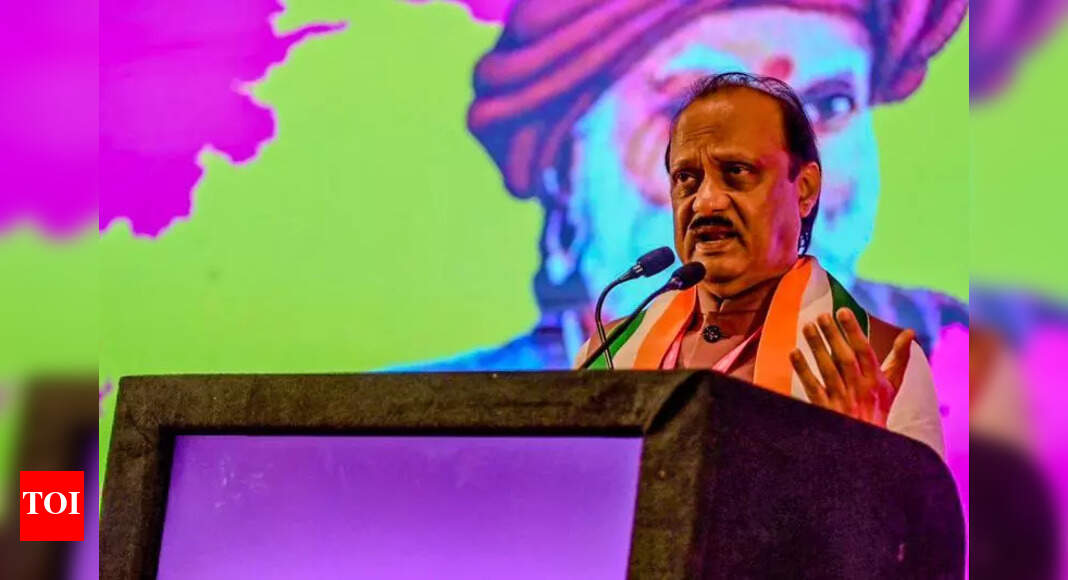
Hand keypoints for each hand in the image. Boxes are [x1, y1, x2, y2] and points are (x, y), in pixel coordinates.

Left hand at [789, 308, 914, 426]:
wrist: (865, 444)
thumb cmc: (878, 408)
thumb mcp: (892, 385)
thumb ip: (899, 357)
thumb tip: (910, 332)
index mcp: (875, 380)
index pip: (864, 351)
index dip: (853, 331)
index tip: (843, 312)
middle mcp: (858, 388)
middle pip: (845, 359)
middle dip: (834, 336)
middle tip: (822, 316)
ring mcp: (840, 398)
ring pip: (828, 370)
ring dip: (817, 348)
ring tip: (808, 326)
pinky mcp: (824, 408)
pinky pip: (812, 387)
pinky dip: (803, 370)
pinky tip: (794, 353)